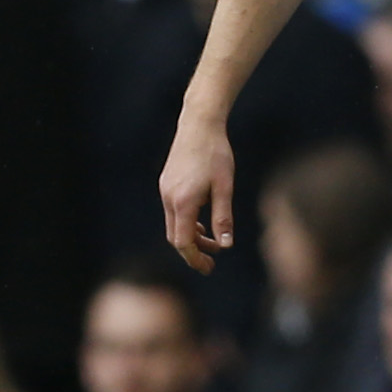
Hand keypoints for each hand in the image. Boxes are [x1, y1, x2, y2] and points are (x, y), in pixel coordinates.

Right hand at [159, 113, 237, 272]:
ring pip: (174, 225)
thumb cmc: (216, 154)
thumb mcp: (225, 187)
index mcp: (183, 201)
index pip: (183, 242)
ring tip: (212, 242)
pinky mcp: (166, 183)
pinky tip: (202, 223)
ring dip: (191, 237)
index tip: (209, 267)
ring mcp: (165, 190)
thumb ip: (223, 216)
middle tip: (211, 262)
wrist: (199, 124)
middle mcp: (169, 198)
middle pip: (175, 237)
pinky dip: (186, 223)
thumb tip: (226, 245)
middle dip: (193, 252)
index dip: (195, 258)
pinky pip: (173, 212)